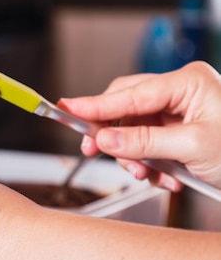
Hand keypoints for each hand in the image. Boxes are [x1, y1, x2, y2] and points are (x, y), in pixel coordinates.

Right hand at [58, 61, 220, 189]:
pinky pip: (149, 142)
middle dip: (114, 135)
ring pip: (134, 128)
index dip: (94, 104)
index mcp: (188, 83)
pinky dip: (149, 162)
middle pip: (127, 107)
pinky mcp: (179, 129)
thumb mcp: (192, 147)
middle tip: (95, 151)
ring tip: (147, 175)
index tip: (66, 109)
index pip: (129, 93)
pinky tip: (163, 176)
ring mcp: (180, 110)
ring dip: (134, 156)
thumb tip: (104, 139)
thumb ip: (143, 142)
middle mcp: (181, 92)